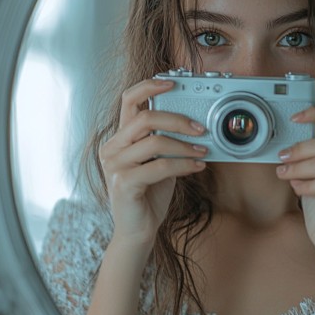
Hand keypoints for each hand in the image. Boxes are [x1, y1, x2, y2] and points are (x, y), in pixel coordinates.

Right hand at [99, 78, 206, 248]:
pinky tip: (197, 166)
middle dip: (177, 119)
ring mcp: (114, 165)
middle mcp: (111, 148)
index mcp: (118, 138)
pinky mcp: (123, 183)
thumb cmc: (148, 195)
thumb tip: (194, 123)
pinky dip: (183, 164)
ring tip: (203, 150)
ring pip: (153, 141)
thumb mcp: (158, 161)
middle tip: (200, 128)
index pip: (128, 100)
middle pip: (144, 117)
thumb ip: (165, 141)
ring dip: (184, 144)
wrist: (137, 231)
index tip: (172, 83)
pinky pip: (159, 166)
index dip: (149, 87)